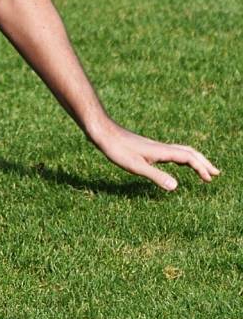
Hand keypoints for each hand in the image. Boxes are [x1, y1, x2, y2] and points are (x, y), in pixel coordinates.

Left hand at [94, 124, 219, 190]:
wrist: (102, 132)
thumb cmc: (116, 149)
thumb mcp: (135, 166)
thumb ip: (155, 175)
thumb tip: (176, 187)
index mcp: (161, 151)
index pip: (188, 157)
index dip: (201, 168)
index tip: (210, 179)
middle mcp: (160, 147)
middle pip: (188, 152)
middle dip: (203, 162)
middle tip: (216, 173)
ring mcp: (154, 147)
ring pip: (180, 151)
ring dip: (193, 160)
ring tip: (201, 170)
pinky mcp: (146, 148)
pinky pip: (170, 152)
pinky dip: (181, 158)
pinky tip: (175, 164)